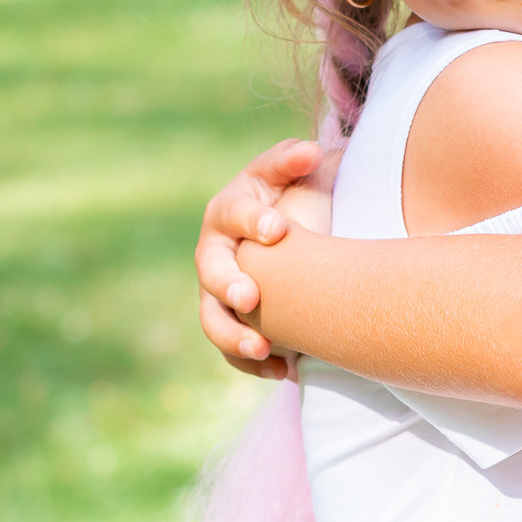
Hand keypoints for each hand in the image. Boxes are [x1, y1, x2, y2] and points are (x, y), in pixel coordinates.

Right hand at [195, 138, 324, 377]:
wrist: (284, 235)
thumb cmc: (290, 196)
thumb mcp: (293, 172)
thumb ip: (295, 160)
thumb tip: (311, 151)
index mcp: (228, 211)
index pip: (234, 214)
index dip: (254, 221)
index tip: (279, 230)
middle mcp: (214, 252)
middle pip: (210, 270)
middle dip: (228, 284)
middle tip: (249, 296)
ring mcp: (216, 292)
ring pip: (212, 318)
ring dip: (233, 335)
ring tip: (263, 348)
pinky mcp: (228, 321)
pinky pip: (230, 349)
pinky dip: (251, 363)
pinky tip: (283, 370)